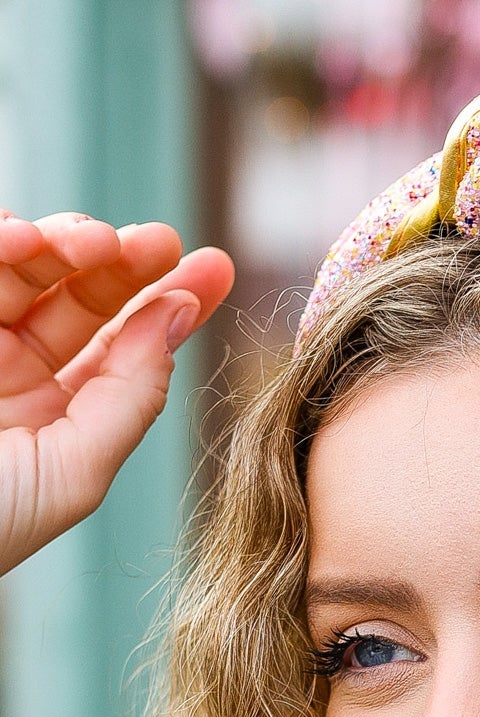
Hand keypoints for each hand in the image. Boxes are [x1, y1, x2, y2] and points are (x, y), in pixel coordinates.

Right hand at [0, 213, 234, 576]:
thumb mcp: (74, 472)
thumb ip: (131, 397)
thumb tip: (179, 316)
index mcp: (57, 416)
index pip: (123, 346)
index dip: (168, 299)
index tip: (216, 266)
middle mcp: (12, 372)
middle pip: (78, 292)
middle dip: (122, 259)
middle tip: (159, 242)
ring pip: (21, 264)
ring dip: (61, 239)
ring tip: (88, 241)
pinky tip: (23, 239)